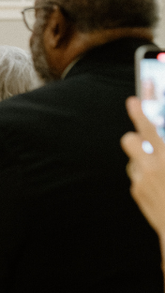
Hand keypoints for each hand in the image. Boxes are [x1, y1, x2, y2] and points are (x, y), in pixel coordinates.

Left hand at [122, 97, 164, 235]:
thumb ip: (164, 149)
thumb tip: (157, 143)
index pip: (149, 130)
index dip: (140, 114)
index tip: (132, 101)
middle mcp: (153, 167)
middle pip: (130, 141)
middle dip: (134, 136)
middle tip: (139, 136)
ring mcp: (142, 180)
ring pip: (134, 159)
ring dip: (143, 159)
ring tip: (160, 169)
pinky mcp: (136, 192)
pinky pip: (137, 176)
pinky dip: (145, 175)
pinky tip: (159, 184)